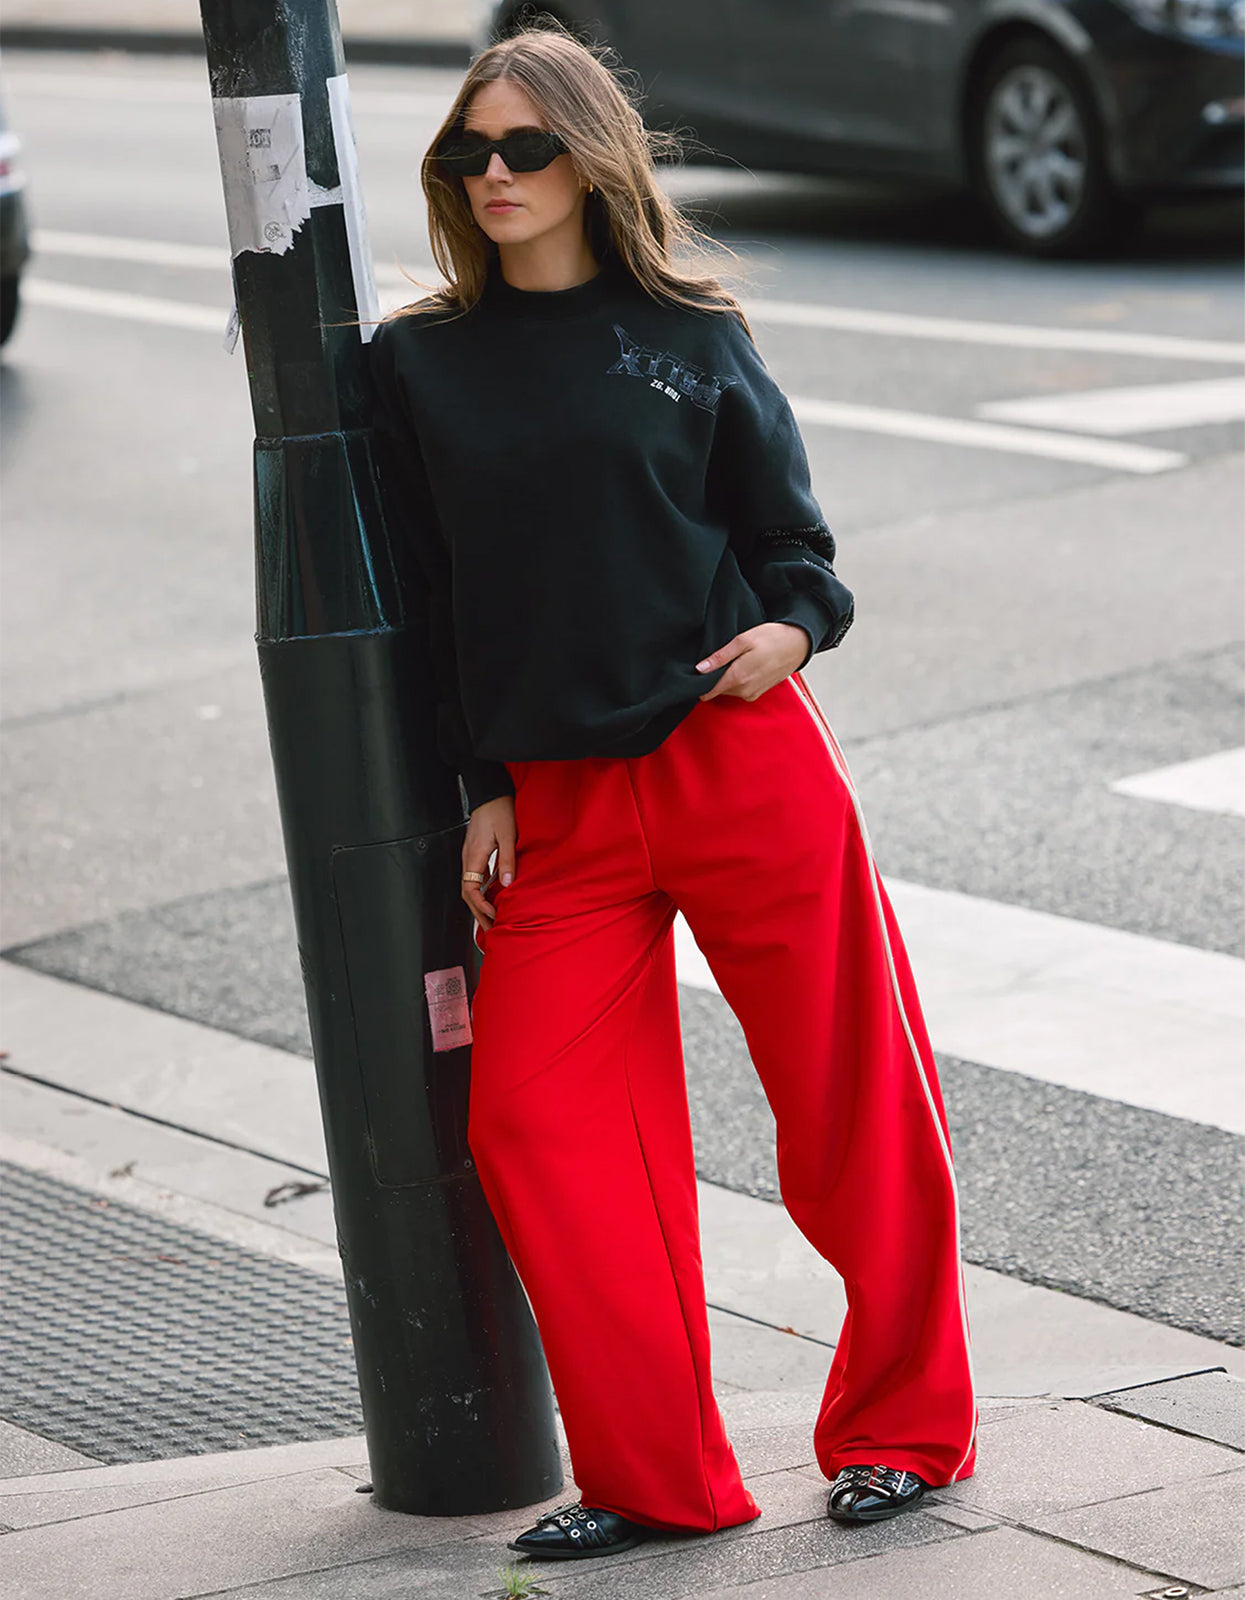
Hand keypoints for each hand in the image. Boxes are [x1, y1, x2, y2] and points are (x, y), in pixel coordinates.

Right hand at [462, 794, 516, 932]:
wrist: (491, 794)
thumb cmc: (499, 810)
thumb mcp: (508, 835)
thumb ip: (507, 860)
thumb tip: (506, 884)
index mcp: (473, 856)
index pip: (470, 890)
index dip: (480, 906)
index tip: (494, 915)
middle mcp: (468, 859)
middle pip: (467, 894)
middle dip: (478, 913)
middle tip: (491, 929)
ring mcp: (470, 857)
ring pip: (470, 887)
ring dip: (479, 905)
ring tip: (492, 919)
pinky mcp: (476, 853)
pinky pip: (475, 878)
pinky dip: (482, 893)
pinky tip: (493, 898)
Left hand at [695, 621, 810, 701]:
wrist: (798, 644)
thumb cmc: (772, 638)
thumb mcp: (743, 641)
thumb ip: (720, 657)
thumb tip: (700, 669)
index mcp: (738, 678)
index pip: (708, 691)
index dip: (700, 682)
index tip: (698, 671)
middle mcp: (744, 691)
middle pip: (717, 690)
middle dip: (715, 677)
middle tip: (721, 659)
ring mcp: (752, 694)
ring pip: (728, 690)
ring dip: (727, 679)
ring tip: (735, 660)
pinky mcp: (758, 694)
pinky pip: (739, 691)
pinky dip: (738, 681)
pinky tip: (745, 666)